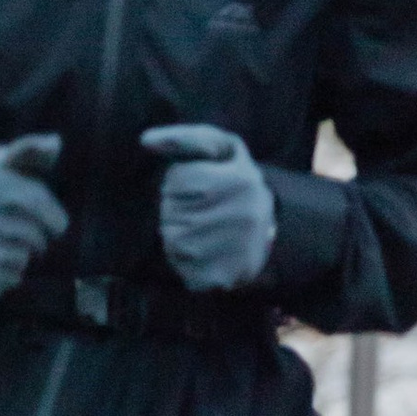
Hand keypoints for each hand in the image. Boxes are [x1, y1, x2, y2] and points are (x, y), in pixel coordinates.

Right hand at [0, 136, 67, 302]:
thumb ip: (27, 151)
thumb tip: (55, 143)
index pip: (33, 199)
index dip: (54, 216)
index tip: (59, 226)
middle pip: (26, 233)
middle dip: (38, 240)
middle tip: (36, 241)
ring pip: (15, 260)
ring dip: (23, 259)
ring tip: (17, 252)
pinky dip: (9, 278)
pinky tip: (3, 268)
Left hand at [141, 124, 276, 293]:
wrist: (272, 232)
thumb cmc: (235, 182)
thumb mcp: (222, 149)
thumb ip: (184, 138)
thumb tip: (144, 139)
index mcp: (241, 180)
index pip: (176, 179)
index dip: (182, 181)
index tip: (204, 186)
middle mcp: (239, 215)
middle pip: (170, 208)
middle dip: (177, 205)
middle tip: (203, 209)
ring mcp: (229, 249)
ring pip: (168, 234)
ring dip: (176, 229)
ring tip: (202, 227)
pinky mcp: (217, 276)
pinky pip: (175, 261)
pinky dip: (179, 255)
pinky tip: (201, 249)